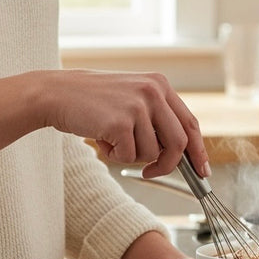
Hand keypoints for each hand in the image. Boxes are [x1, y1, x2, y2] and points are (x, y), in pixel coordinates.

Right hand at [42, 70, 208, 177]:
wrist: (56, 93)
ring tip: (111, 139)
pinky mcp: (120, 122)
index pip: (190, 123)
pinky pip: (128, 156)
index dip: (198, 151)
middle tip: (151, 173)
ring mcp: (137, 106)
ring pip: (151, 153)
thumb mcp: (131, 99)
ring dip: (130, 156)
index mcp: (159, 84)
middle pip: (178, 143)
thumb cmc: (92, 101)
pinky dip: (114, 156)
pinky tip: (101, 139)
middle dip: (167, 165)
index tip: (202, 171)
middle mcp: (153, 91)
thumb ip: (156, 119)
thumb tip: (180, 154)